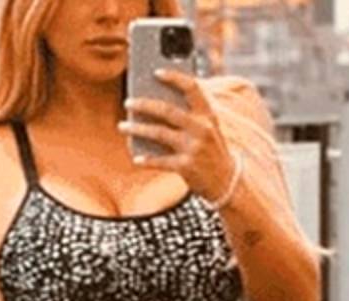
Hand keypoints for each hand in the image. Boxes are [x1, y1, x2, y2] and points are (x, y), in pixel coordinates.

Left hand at [119, 69, 236, 202]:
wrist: (227, 180)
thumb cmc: (210, 149)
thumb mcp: (208, 128)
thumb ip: (189, 114)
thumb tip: (154, 100)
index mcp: (208, 115)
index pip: (192, 88)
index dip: (174, 78)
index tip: (156, 72)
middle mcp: (202, 129)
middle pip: (168, 110)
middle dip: (144, 105)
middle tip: (128, 102)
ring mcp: (194, 148)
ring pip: (159, 133)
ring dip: (137, 129)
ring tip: (122, 126)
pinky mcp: (186, 167)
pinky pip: (160, 161)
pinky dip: (146, 159)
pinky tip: (136, 158)